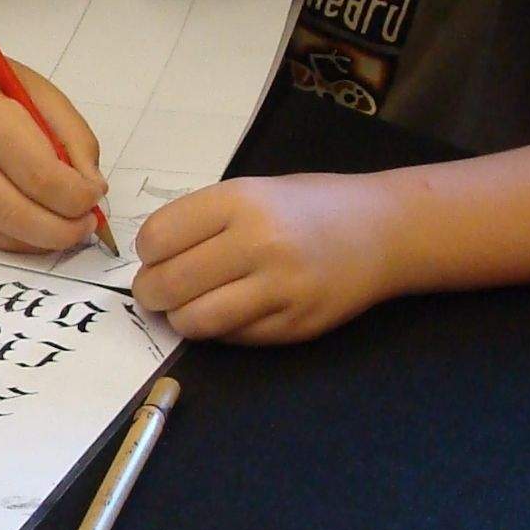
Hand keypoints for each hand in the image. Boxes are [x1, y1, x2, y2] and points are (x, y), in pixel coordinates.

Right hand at [0, 58, 106, 253]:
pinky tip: (38, 222)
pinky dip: (21, 237)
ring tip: (68, 224)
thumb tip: (92, 190)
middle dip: (65, 231)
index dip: (79, 197)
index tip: (95, 194)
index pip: (43, 179)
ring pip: (5, 237)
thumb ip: (75, 140)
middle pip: (21, 218)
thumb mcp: (42, 94)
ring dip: (45, 240)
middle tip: (87, 224)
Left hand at [131, 173, 400, 343]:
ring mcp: (280, 288)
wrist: (384, 230)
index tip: (155, 256)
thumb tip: (150, 261)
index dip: (146, 253)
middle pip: (169, 284)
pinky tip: (227, 311)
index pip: (158, 238)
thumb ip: (202, 221)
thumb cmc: (308, 206)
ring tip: (186, 306)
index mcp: (240, 201)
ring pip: (194, 320)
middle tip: (156, 290)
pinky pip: (231, 338)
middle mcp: (259, 242)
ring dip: (179, 318)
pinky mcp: (295, 325)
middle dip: (151, 293)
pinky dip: (216, 330)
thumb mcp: (253, 191)